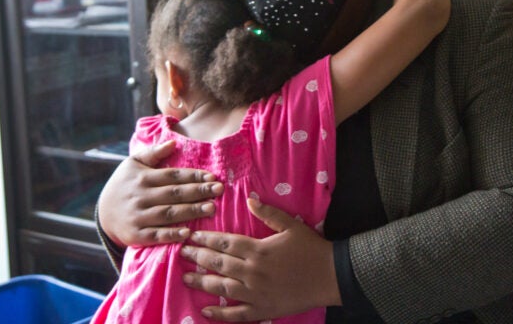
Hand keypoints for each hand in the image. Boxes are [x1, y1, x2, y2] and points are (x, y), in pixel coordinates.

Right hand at [97, 140, 223, 246]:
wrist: (103, 213)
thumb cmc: (124, 185)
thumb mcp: (132, 164)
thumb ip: (153, 153)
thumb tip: (173, 142)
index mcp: (143, 177)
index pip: (173, 176)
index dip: (193, 176)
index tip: (212, 176)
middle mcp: (141, 196)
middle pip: (174, 194)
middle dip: (198, 191)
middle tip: (219, 190)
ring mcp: (138, 216)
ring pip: (168, 213)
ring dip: (191, 211)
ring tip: (211, 208)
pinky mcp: (136, 235)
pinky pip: (156, 235)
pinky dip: (171, 235)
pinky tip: (187, 233)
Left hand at [180, 199, 340, 320]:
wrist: (330, 276)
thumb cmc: (311, 248)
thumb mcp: (291, 225)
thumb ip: (268, 213)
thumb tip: (249, 200)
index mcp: (258, 250)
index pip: (224, 243)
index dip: (206, 239)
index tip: (191, 236)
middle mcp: (252, 272)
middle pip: (218, 264)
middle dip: (198, 257)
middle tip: (182, 253)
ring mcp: (255, 293)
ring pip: (221, 288)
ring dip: (201, 282)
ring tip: (185, 277)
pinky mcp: (262, 310)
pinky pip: (236, 314)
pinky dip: (219, 314)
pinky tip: (205, 311)